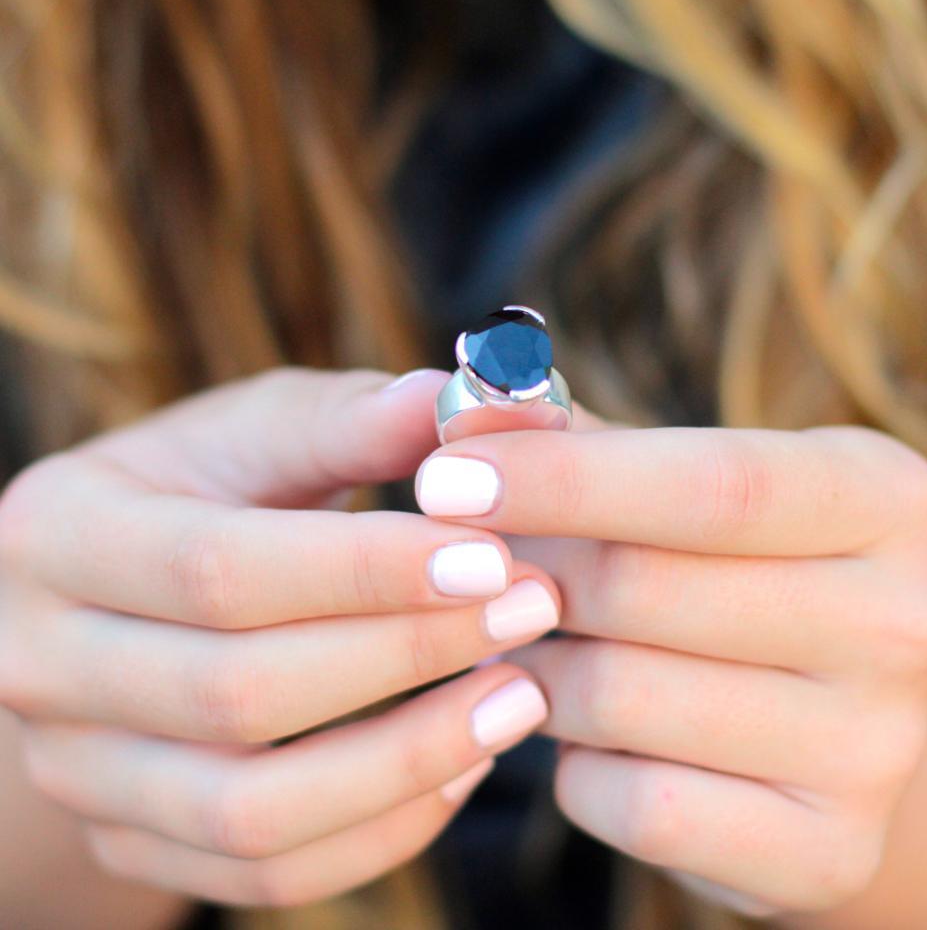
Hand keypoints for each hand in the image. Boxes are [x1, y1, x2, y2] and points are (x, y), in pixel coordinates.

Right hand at [0, 367, 558, 905]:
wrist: (125, 594)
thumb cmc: (207, 487)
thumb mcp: (263, 429)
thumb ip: (359, 418)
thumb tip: (477, 399)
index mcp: (61, 534)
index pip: (218, 569)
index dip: (364, 571)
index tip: (494, 556)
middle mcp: (40, 665)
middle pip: (237, 694)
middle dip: (407, 655)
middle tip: (533, 608)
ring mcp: (79, 772)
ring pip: (252, 811)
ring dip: (410, 761)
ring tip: (521, 696)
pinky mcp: (132, 839)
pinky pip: (268, 870)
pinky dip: (382, 829)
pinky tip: (464, 761)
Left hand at [414, 420, 926, 915]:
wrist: (810, 712)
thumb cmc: (714, 563)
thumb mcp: (663, 478)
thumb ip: (568, 436)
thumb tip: (465, 398)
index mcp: (884, 496)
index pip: (712, 483)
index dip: (565, 479)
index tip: (441, 477)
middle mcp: (907, 620)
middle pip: (647, 588)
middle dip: (528, 575)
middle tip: (475, 569)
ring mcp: (877, 749)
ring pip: (620, 696)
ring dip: (538, 668)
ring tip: (536, 643)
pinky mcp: (826, 850)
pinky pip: (632, 804)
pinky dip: (576, 764)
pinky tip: (591, 733)